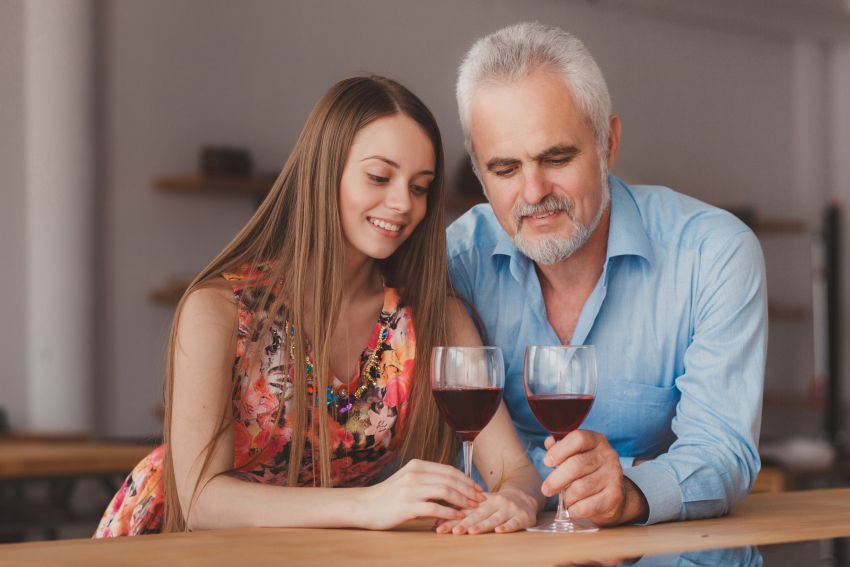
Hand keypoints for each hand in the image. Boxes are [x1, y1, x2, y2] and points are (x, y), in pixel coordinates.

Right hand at [360, 459, 484, 529]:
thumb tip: (452, 484)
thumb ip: (427, 479)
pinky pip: (435, 508)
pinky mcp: (407, 506)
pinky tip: (458, 517)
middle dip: (469, 489)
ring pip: (445, 491)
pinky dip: (450, 512)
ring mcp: (411, 489)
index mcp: (417, 465)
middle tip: (480, 498)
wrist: (365, 506)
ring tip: (473, 507)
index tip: (477, 488)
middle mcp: (415, 474)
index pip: (448, 469)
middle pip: (450, 479)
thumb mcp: (407, 480)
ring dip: (463, 500)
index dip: (466, 479)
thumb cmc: (388, 496)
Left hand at [434, 487, 537, 534]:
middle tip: (452, 530)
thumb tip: (438, 517)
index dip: (452, 518)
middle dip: (464, 523)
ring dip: (482, 525)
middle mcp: (494, 504)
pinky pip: (514, 523)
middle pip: (477, 515)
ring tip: (471, 531)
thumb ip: (463, 510)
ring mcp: (508, 510)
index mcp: (482, 501)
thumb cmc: (497, 504)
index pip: (465, 510)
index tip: (439, 526)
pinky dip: (507, 527)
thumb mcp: (481, 504)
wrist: (524, 497)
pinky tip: (499, 530)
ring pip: (493, 519)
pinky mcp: (522, 517)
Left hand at [542, 430, 646, 525]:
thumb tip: (549, 442)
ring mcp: (613, 476)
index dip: (559, 450)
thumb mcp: (576, 455)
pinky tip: (571, 509)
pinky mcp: (614, 497)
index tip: (547, 462)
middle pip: (576, 465)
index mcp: (597, 441)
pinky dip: (574, 510)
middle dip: (556, 480)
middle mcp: (608, 456)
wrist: (614, 496)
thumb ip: (561, 448)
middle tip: (546, 489)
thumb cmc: (588, 472)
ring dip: (566, 497)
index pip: (578, 438)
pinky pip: (587, 506)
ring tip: (563, 500)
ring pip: (580, 488)